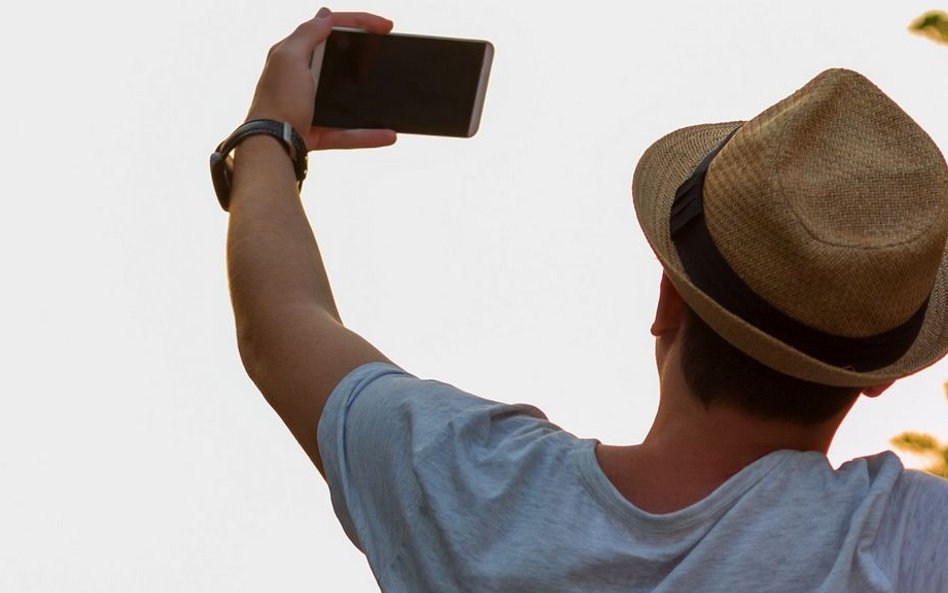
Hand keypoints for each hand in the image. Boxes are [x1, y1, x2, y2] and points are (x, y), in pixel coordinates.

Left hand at [246, 7, 396, 150]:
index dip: (359, 22)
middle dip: (363, 57)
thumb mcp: (290, 59)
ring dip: (370, 98)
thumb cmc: (277, 103)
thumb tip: (325, 15)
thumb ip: (307, 34)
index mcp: (293, 56)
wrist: (271, 147)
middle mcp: (301, 79)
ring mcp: (311, 106)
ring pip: (347, 98)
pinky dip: (368, 135)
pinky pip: (348, 132)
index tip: (386, 27)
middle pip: (339, 61)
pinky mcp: (318, 131)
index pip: (328, 29)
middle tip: (386, 53)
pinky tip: (387, 135)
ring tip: (388, 93)